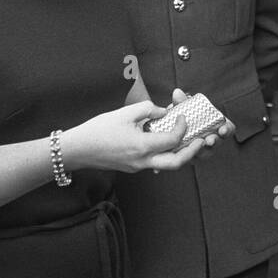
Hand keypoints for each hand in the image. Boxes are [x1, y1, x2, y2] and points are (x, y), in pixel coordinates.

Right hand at [78, 100, 207, 173]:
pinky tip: (164, 142)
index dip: (182, 127)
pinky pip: (154, 163)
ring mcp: (137, 167)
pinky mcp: (132, 167)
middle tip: (200, 141)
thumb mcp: (124, 113)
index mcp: (142, 146)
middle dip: (192, 152)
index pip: (172, 139)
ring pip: (166, 165)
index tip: (182, 116)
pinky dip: (164, 153)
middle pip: (176, 163)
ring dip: (179, 154)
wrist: (77, 150)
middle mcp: (142, 161)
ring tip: (185, 140)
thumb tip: (162, 111)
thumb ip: (148, 109)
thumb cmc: (97, 130)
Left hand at [167, 87, 234, 161]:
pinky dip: (188, 156)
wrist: (172, 127)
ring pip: (205, 153)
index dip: (227, 130)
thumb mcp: (184, 108)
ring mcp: (203, 150)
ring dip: (202, 151)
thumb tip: (177, 92)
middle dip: (215, 142)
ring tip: (196, 147)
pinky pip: (191, 158)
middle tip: (210, 140)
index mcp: (217, 126)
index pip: (228, 129)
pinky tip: (183, 154)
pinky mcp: (191, 157)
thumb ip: (182, 101)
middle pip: (218, 143)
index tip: (222, 129)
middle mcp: (212, 139)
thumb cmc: (184, 115)